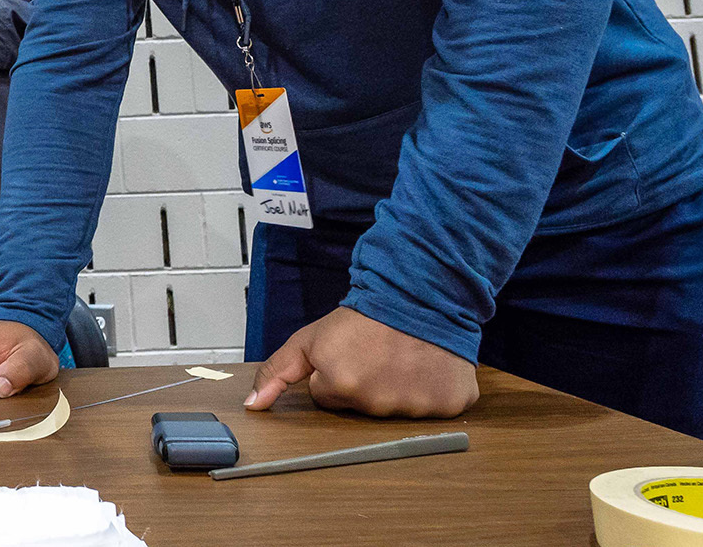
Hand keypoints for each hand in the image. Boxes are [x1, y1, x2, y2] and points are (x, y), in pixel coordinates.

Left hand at [245, 306, 478, 417]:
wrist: (420, 292)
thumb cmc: (365, 315)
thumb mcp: (311, 338)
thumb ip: (277, 371)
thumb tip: (253, 405)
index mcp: (340, 386)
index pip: (327, 398)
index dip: (335, 374)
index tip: (350, 354)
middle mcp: (377, 403)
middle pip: (360, 407)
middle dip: (364, 384)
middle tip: (376, 354)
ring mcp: (416, 407)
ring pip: (396, 409)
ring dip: (399, 388)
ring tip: (403, 357)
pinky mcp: (449, 404)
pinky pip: (436, 408)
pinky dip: (433, 390)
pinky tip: (429, 367)